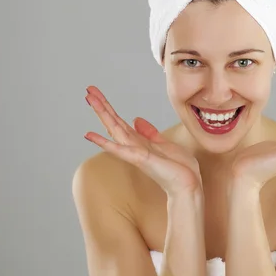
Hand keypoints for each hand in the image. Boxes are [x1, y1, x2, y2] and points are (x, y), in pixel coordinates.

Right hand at [84, 86, 202, 196]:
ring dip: (102, 113)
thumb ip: (149, 133)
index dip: (108, 107)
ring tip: (89, 99)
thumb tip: (136, 120)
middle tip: (88, 90)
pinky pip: (119, 149)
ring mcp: (134, 152)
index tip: (97, 94)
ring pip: (114, 129)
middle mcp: (133, 145)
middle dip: (101, 106)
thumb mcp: (164, 143)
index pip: (119, 121)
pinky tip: (90, 135)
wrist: (188, 185)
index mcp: (139, 141)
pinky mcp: (140, 158)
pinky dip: (104, 143)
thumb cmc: (178, 168)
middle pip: (113, 121)